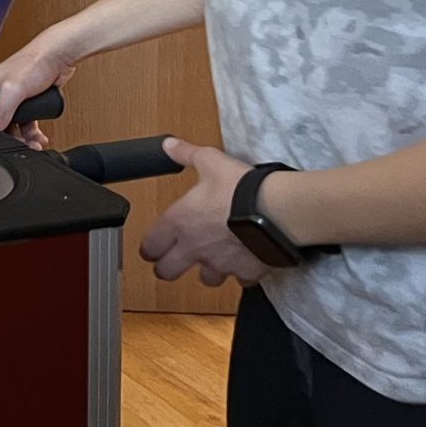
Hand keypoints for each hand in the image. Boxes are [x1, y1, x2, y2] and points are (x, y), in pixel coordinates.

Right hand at [0, 28, 78, 147]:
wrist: (58, 57)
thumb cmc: (33, 63)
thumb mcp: (12, 90)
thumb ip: (0, 113)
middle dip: (10, 138)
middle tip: (21, 144)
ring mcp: (8, 99)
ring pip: (11, 127)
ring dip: (24, 138)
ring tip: (33, 144)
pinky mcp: (23, 103)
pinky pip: (24, 124)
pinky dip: (32, 133)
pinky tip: (38, 138)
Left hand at [139, 138, 267, 287]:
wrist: (277, 211)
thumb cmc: (240, 188)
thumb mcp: (209, 161)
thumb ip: (186, 154)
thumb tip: (169, 146)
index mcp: (179, 223)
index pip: (150, 246)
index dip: (148, 248)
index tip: (150, 248)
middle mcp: (195, 247)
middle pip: (167, 271)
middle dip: (166, 268)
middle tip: (170, 263)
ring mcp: (220, 263)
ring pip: (205, 279)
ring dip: (207, 271)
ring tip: (212, 260)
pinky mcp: (246, 272)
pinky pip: (240, 280)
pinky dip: (240, 273)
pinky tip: (244, 262)